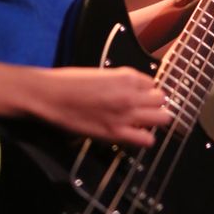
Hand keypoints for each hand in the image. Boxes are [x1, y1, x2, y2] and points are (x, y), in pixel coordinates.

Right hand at [33, 66, 169, 146]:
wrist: (50, 95)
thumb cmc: (68, 82)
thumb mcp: (100, 73)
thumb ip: (119, 82)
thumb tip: (130, 90)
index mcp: (126, 76)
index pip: (152, 83)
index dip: (145, 90)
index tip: (139, 95)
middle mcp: (131, 94)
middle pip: (161, 99)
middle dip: (154, 103)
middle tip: (143, 108)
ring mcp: (126, 114)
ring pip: (162, 118)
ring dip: (153, 119)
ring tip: (141, 121)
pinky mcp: (116, 133)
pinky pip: (147, 140)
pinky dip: (144, 138)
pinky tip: (134, 134)